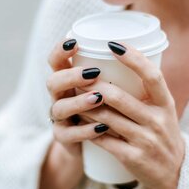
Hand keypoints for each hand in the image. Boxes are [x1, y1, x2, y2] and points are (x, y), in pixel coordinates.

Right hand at [46, 38, 109, 156]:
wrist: (91, 145)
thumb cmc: (104, 109)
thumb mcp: (106, 89)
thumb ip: (113, 73)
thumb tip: (136, 50)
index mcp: (68, 80)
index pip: (56, 61)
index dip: (60, 51)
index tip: (75, 42)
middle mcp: (60, 97)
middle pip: (53, 82)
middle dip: (70, 76)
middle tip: (93, 73)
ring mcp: (60, 118)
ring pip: (59, 108)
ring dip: (78, 102)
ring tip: (98, 98)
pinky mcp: (64, 138)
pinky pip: (69, 134)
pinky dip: (85, 130)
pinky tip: (101, 127)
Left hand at [79, 41, 185, 188]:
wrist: (176, 172)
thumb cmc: (164, 135)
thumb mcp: (164, 112)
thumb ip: (147, 93)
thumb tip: (118, 67)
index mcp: (166, 104)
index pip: (152, 75)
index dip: (133, 58)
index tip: (113, 44)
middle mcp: (157, 120)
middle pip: (118, 96)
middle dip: (93, 85)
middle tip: (78, 76)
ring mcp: (145, 140)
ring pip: (105, 117)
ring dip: (85, 105)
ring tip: (73, 96)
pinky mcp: (132, 157)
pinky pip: (103, 139)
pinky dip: (87, 128)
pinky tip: (78, 120)